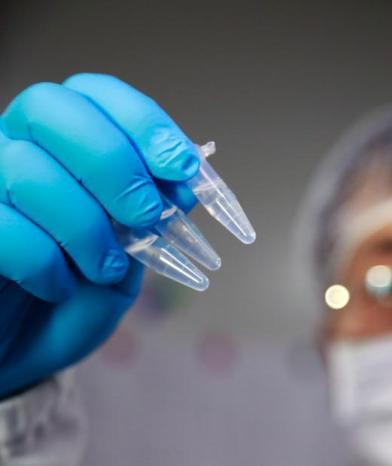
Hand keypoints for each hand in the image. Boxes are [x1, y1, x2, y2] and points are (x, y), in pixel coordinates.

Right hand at [0, 74, 198, 396]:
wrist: (22, 352)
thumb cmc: (78, 297)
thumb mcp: (132, 256)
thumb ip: (154, 218)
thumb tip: (186, 182)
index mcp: (62, 141)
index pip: (96, 93)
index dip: (144, 122)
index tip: (182, 166)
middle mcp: (15, 146)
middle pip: (52, 108)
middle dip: (113, 163)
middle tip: (145, 215)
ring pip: (27, 169)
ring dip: (85, 225)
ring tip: (107, 269)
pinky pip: (1, 225)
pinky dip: (43, 261)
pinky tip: (59, 287)